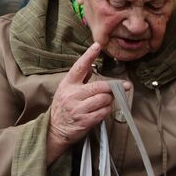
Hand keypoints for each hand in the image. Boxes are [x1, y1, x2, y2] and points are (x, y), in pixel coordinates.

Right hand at [46, 43, 128, 160]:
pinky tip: (102, 110)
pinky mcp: (85, 121)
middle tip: (119, 88)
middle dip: (111, 88)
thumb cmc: (64, 107)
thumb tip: (93, 65)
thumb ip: (80, 79)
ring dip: (109, 100)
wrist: (56, 130)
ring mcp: (78, 109)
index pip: (79, 67)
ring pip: (104, 99)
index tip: (97, 46)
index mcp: (67, 84)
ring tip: (105, 101)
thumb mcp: (66, 90)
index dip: (89, 56)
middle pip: (99, 86)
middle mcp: (72, 95)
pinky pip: (104, 112)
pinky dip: (107, 110)